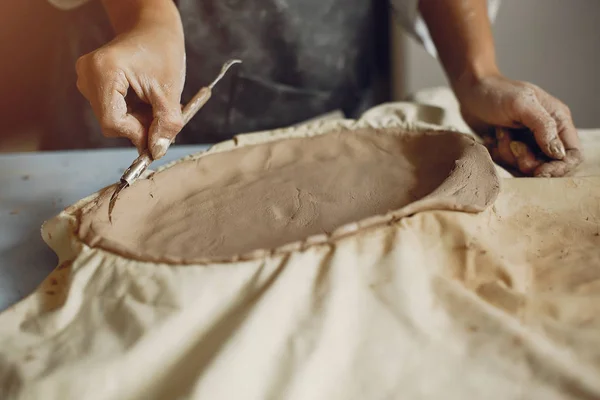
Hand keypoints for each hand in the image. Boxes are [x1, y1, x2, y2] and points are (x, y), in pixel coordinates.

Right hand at [75, 19, 185, 158]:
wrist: (152, 29)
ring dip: (136, 120)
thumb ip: (166, 123)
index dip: (137, 134)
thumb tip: (156, 151)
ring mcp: (86, 78)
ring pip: (112, 118)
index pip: (113, 121)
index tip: (158, 138)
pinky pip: (111, 110)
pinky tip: (143, 99)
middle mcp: (87, 74)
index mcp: (104, 71)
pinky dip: (131, 112)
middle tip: (161, 116)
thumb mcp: (170, 91)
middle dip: (139, 126)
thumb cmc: (162, 52)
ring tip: (153, 102)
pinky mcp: (91, 83)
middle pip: (111, 122)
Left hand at [455, 74, 581, 176]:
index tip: (539, 171)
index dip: (559, 167)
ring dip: (508, 154)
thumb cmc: (496, 92)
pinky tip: (491, 137)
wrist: (470, 91)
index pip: (572, 154)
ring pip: (525, 167)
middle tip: (512, 145)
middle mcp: (546, 134)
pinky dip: (498, 154)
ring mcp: (527, 143)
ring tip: (499, 133)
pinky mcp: (509, 149)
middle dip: (528, 161)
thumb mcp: (521, 104)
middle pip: (547, 165)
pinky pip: (507, 164)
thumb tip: (559, 153)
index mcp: (558, 121)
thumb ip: (543, 127)